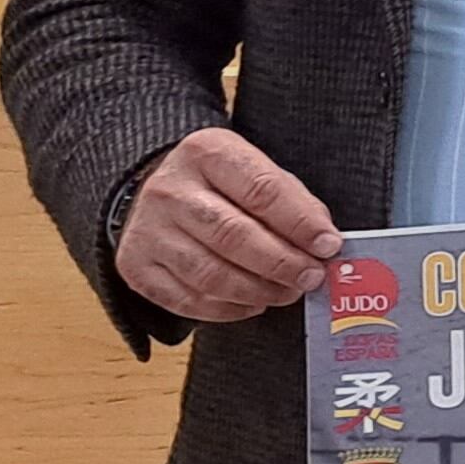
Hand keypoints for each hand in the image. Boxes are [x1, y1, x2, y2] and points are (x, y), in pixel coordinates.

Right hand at [115, 127, 341, 324]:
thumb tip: (323, 240)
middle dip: (282, 263)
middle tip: (311, 276)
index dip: (300, 222)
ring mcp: (148, 231)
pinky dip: (228, 309)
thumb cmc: (219, 183)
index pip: (261, 190)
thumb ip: (290, 200)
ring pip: (210, 274)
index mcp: (207, 153)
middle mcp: (171, 191)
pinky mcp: (136, 268)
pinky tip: (253, 303)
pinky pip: (187, 300)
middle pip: (233, 235)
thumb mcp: (254, 169)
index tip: (328, 245)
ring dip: (258, 290)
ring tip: (287, 292)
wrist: (152, 190)